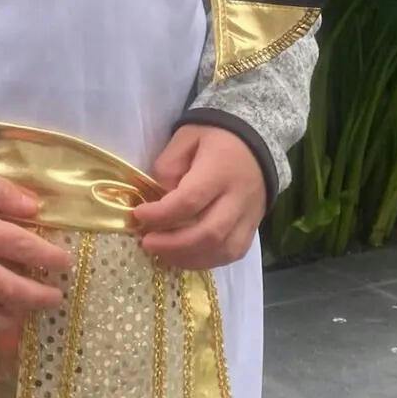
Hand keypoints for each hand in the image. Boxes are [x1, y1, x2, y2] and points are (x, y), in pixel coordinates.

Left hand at [131, 124, 267, 271]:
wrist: (257, 139)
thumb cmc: (216, 136)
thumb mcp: (186, 137)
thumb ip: (169, 165)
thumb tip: (158, 197)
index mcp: (220, 170)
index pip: (189, 200)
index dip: (161, 214)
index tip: (138, 215)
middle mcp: (238, 197)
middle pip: (209, 233)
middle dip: (173, 245)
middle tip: (147, 243)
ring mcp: (250, 215)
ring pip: (223, 249)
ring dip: (189, 258)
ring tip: (163, 254)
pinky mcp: (253, 226)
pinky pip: (234, 253)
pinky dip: (208, 260)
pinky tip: (186, 257)